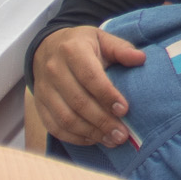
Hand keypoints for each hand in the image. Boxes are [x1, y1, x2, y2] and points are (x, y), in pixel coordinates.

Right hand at [31, 24, 145, 145]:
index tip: (124, 110)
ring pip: (65, 118)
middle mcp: (54, 69)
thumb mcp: (101, 39)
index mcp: (72, 50)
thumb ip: (121, 49)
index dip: (107, 96)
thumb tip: (140, 59)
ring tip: (111, 140)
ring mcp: (44, 89)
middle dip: (102, 121)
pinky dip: (74, 137)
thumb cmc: (81, 45)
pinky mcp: (40, 104)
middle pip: (78, 101)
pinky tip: (93, 139)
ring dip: (90, 133)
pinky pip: (54, 126)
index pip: (90, 77)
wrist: (47, 47)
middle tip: (122, 134)